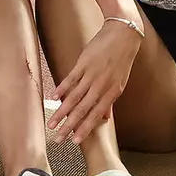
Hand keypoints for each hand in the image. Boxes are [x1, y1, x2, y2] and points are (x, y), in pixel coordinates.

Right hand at [46, 18, 142, 143]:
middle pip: (82, 110)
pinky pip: (70, 79)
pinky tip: (53, 99)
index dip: (85, 129)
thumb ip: (110, 100)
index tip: (75, 141)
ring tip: (52, 123)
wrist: (123, 34)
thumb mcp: (120, 81)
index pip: (96, 115)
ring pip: (74, 97)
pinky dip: (61, 89)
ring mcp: (91, 74)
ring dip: (61, 112)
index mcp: (113, 92)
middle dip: (69, 126)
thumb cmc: (122, 58)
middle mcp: (102, 85)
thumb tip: (105, 118)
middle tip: (58, 139)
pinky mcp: (83, 63)